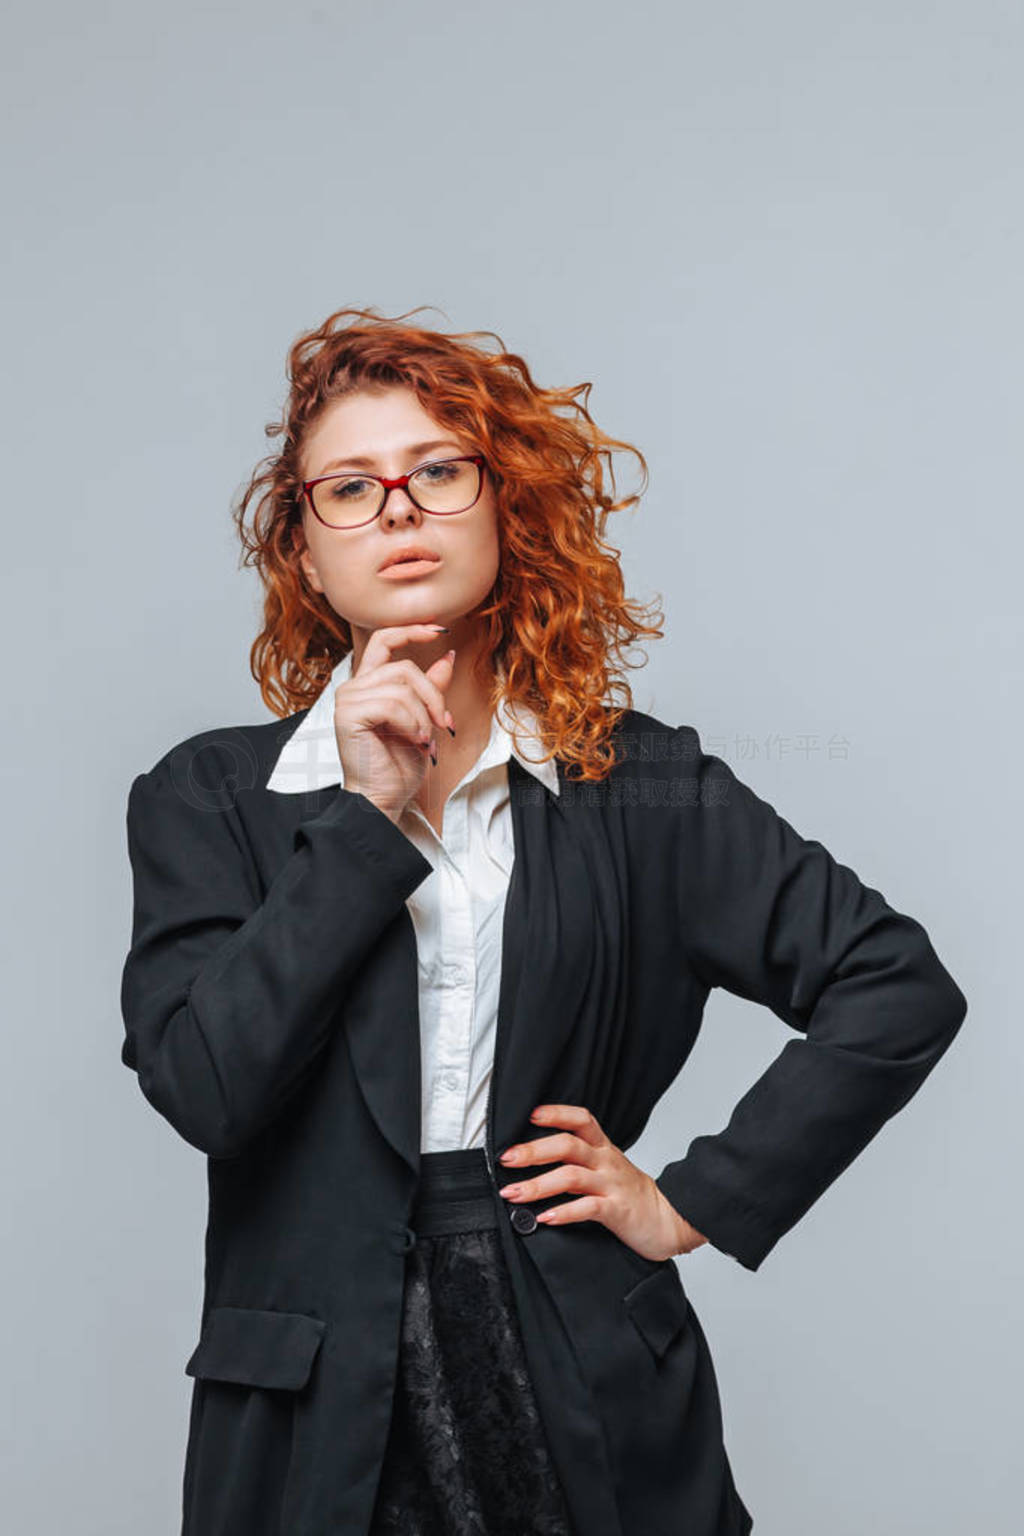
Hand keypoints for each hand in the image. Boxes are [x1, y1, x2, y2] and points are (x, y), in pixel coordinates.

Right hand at [334, 624, 455, 821]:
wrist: (384, 798)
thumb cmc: (399, 766)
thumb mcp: (424, 720)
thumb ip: (430, 688)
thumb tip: (447, 655)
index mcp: (369, 685)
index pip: (384, 640)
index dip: (412, 630)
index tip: (440, 628)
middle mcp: (354, 687)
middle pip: (404, 667)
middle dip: (434, 695)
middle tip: (445, 725)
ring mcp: (348, 699)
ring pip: (403, 686)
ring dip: (424, 716)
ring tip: (425, 740)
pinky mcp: (348, 714)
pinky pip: (393, 703)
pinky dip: (412, 723)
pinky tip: (414, 741)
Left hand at [497, 1104, 709, 1261]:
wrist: (671, 1219)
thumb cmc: (632, 1195)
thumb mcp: (608, 1168)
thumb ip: (580, 1161)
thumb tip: (536, 1159)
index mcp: (604, 1149)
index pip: (581, 1120)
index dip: (556, 1113)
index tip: (531, 1116)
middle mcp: (606, 1162)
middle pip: (568, 1145)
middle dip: (533, 1151)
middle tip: (507, 1158)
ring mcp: (612, 1185)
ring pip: (571, 1176)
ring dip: (538, 1184)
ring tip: (514, 1193)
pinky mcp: (618, 1211)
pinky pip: (588, 1208)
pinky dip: (564, 1212)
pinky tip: (545, 1218)